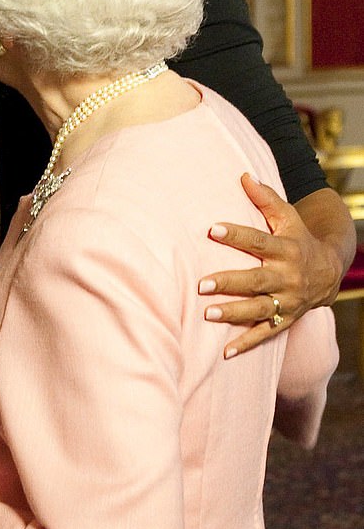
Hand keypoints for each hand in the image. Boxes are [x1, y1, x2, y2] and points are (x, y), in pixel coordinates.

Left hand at [198, 174, 345, 357]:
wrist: (328, 272)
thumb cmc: (297, 239)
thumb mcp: (288, 217)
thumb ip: (265, 199)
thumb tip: (243, 175)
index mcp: (285, 249)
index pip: (258, 241)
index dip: (236, 235)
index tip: (212, 229)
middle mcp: (287, 277)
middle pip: (255, 280)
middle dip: (228, 282)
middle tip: (200, 284)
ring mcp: (286, 302)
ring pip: (258, 310)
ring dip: (233, 313)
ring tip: (207, 314)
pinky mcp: (285, 320)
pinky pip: (265, 334)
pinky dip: (246, 344)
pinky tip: (225, 352)